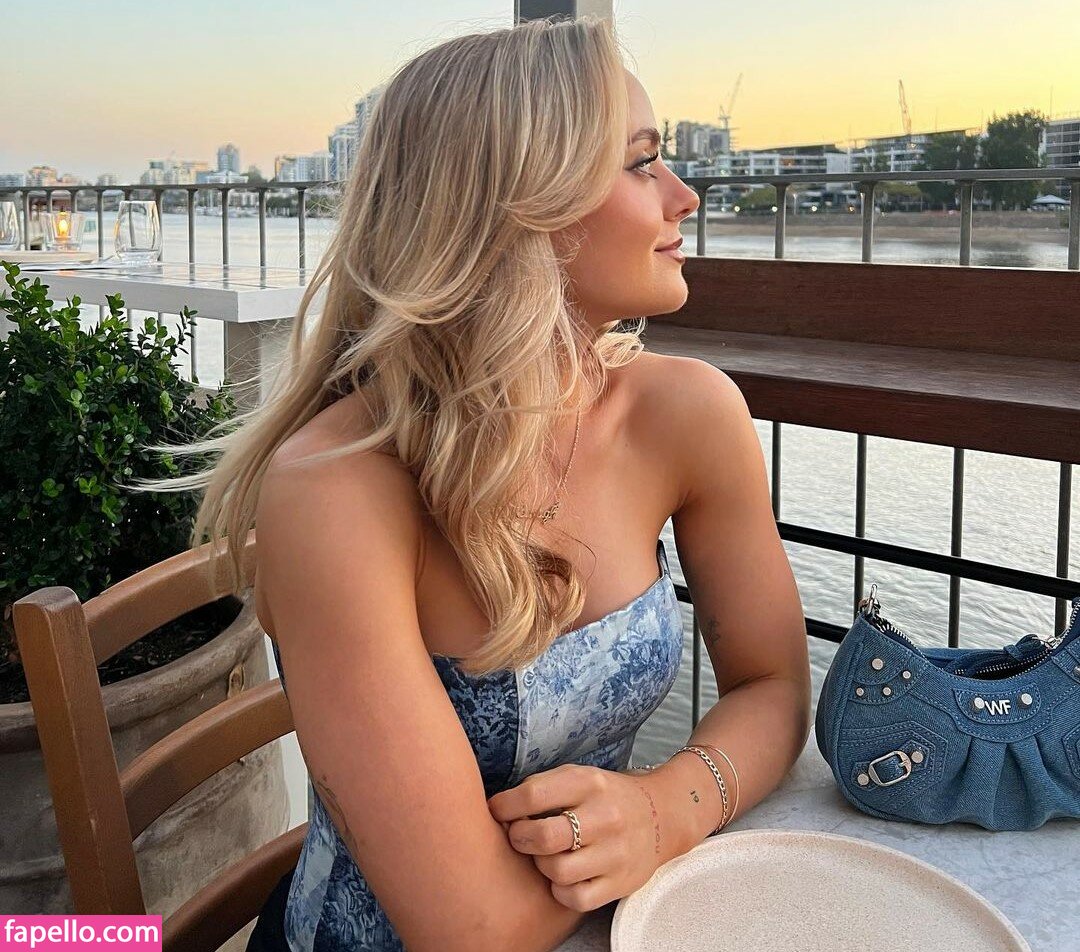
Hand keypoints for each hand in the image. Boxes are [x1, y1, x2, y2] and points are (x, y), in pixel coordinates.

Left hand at [486, 763, 665, 911]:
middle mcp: (605, 816)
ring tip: (545, 855)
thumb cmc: (604, 797)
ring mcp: (616, 852)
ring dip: (541, 865)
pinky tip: (563, 876)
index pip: (533, 795)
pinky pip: (575, 898)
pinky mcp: (621, 882)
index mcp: (590, 783)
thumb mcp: (578, 777)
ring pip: (557, 871)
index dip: (504, 806)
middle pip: (543, 836)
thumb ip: (541, 789)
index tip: (497, 811)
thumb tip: (497, 809)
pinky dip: (561, 891)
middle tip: (518, 836)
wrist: (660, 816)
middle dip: (519, 838)